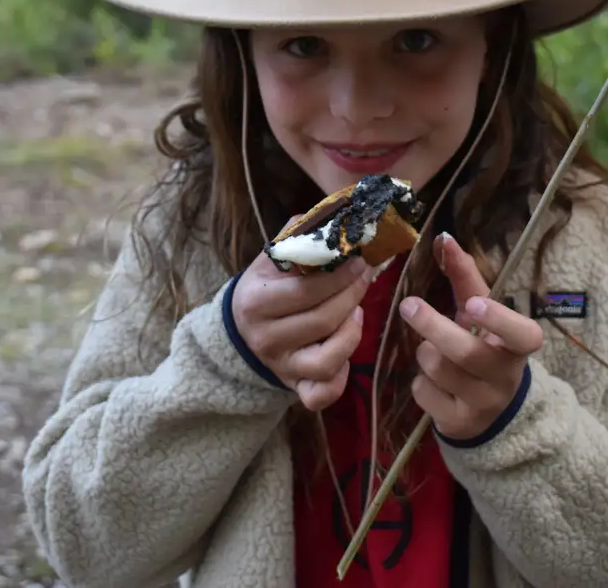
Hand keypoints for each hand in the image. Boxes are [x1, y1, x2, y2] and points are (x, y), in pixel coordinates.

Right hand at [231, 215, 377, 410]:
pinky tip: (345, 355)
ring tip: (356, 312)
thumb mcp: (273, 258)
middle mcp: (265, 339)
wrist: (242, 329)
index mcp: (256, 302)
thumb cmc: (267, 287)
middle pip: (322, 321)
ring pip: (327, 361)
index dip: (340, 276)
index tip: (360, 261)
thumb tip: (336, 212)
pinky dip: (339, 379)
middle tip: (365, 278)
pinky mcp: (294, 388)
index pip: (305, 291)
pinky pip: (321, 394)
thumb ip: (300, 235)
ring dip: (351, 334)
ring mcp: (280, 368)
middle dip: (352, 296)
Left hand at [399, 232, 543, 441]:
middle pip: (465, 352)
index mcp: (518, 347)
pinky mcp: (458, 424)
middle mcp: (506, 377)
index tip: (472, 305)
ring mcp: (483, 404)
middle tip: (408, 305)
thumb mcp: (481, 316)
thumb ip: (466, 279)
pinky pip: (424, 393)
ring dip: (424, 353)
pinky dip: (420, 383)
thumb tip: (444, 238)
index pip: (523, 335)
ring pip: (437, 369)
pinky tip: (433, 384)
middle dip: (432, 326)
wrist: (491, 413)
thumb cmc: (485, 349)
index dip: (499, 320)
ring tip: (432, 352)